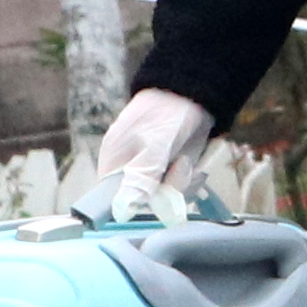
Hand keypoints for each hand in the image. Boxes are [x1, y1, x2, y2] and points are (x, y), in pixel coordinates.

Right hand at [79, 89, 212, 218]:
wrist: (193, 96)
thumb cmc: (166, 112)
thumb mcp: (154, 144)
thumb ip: (141, 175)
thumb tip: (122, 210)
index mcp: (113, 163)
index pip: (114, 201)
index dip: (135, 205)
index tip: (155, 196)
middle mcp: (129, 173)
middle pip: (144, 205)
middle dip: (166, 191)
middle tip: (178, 167)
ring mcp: (150, 174)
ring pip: (165, 200)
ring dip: (182, 185)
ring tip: (185, 162)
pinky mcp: (168, 174)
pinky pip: (178, 192)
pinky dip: (189, 181)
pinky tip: (192, 165)